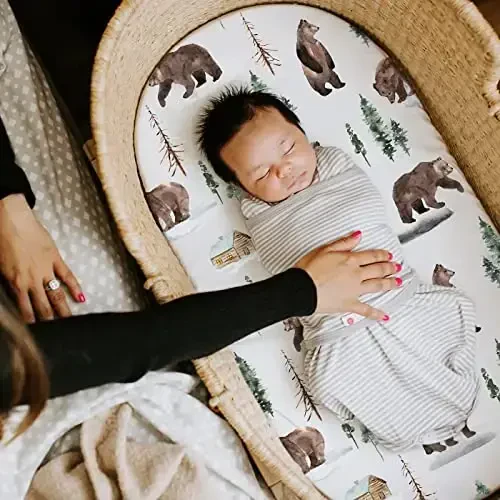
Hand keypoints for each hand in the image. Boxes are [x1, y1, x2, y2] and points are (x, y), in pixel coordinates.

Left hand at [0, 194, 83, 321]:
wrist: (10, 219)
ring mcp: (46, 270)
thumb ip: (8, 281)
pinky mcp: (56, 258)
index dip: (32, 323)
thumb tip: (14, 294)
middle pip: (43, 306)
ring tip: (70, 322)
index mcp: (15, 282)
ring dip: (63, 310)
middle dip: (50, 322)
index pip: (25, 310)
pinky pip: (68, 276)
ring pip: (57, 295)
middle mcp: (32, 280)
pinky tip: (81, 298)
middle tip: (58, 333)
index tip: (38, 334)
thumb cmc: (1, 239)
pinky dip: (75, 288)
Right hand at [294, 231, 399, 319]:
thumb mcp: (324, 249)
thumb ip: (343, 243)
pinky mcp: (349, 304)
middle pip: (378, 270)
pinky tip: (385, 315)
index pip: (371, 255)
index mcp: (350, 260)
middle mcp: (356, 275)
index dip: (382, 254)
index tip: (388, 254)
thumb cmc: (308, 270)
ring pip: (377, 286)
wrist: (301, 289)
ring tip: (398, 282)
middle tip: (397, 267)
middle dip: (390, 267)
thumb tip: (358, 236)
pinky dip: (376, 313)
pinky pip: (366, 309)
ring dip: (390, 284)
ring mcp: (355, 290)